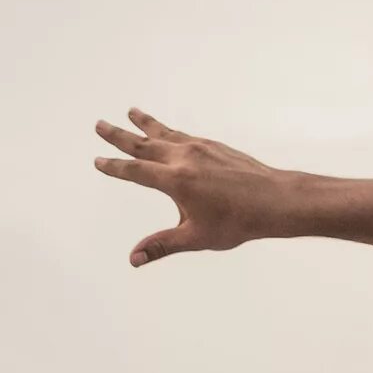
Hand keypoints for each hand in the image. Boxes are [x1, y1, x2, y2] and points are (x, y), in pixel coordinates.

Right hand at [93, 110, 295, 267]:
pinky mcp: (214, 145)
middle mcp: (184, 158)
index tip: (98, 161)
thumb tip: (134, 259)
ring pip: (165, 132)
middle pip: (143, 144)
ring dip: (144, 123)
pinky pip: (184, 134)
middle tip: (99, 124)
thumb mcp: (196, 237)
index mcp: (175, 180)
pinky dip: (169, 130)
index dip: (114, 167)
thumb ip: (162, 245)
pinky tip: (168, 131)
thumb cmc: (238, 221)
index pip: (135, 171)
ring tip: (131, 112)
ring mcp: (200, 147)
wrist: (275, 200)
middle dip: (119, 135)